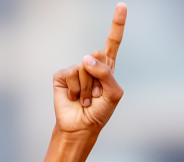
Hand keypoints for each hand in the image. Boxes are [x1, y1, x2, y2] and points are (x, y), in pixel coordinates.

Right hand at [52, 4, 124, 138]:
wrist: (82, 128)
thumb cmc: (100, 112)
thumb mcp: (113, 94)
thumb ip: (106, 73)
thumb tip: (86, 58)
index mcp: (106, 67)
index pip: (113, 42)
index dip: (117, 24)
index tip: (122, 6)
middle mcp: (90, 64)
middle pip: (97, 55)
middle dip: (99, 78)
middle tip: (97, 95)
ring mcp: (75, 69)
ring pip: (85, 68)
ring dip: (88, 89)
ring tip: (86, 101)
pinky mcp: (62, 75)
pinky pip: (72, 75)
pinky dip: (77, 91)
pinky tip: (75, 99)